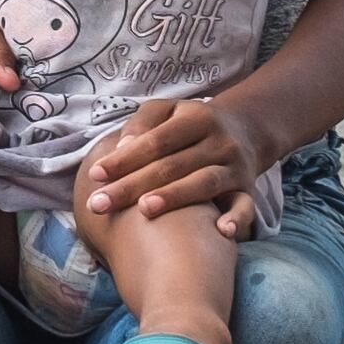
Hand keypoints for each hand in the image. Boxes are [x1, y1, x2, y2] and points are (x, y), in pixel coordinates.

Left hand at [79, 91, 279, 238]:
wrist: (245, 132)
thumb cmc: (189, 125)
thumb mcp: (169, 112)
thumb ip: (143, 124)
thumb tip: (121, 147)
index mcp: (196, 118)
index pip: (156, 140)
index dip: (125, 158)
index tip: (95, 176)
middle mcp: (219, 141)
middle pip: (173, 165)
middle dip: (133, 186)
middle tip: (99, 205)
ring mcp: (235, 167)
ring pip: (204, 183)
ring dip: (174, 197)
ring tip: (143, 211)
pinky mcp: (247, 190)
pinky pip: (246, 206)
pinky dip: (237, 219)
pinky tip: (220, 232)